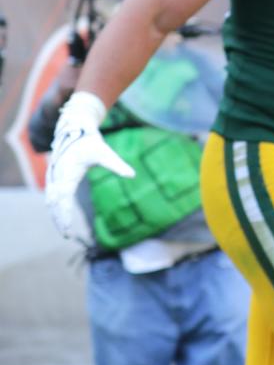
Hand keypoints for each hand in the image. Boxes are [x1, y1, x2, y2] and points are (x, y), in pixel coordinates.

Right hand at [45, 92, 134, 244]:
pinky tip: (60, 217)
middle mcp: (56, 176)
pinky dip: (54, 208)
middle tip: (67, 235)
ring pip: (50, 201)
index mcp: (67, 172)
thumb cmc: (90, 142)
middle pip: (54, 204)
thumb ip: (117, 165)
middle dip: (59, 219)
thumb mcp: (105, 153)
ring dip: (55, 215)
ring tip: (65, 230)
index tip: (68, 228)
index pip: (63, 199)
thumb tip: (132, 175)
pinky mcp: (53, 177)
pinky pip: (51, 196)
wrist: (75, 129)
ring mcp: (52, 177)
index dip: (64, 214)